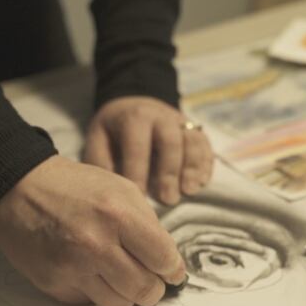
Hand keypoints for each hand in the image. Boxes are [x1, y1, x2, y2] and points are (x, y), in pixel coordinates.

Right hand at [0, 156, 185, 305]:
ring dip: (126, 295)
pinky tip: (90, 272)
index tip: (172, 272)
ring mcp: (72, 268)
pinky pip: (89, 303)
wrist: (20, 189)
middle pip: (146, 290)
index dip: (173, 270)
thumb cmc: (73, 187)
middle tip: (151, 280)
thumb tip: (168, 261)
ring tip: (121, 277)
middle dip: (154, 288)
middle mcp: (95, 245)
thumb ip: (149, 225)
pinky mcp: (53, 284)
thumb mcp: (122, 189)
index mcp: (118, 215)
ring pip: (120, 305)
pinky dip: (96, 292)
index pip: (164, 260)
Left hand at [83, 96, 213, 204]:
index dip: (138, 171)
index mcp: (135, 117)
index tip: (138, 197)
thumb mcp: (99, 139)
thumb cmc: (113, 131)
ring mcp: (180, 121)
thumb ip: (102, 161)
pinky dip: (206, 163)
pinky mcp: (194, 129)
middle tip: (168, 200)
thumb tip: (111, 189)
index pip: (138, 145)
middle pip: (171, 142)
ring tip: (189, 192)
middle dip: (170, 172)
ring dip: (193, 168)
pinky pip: (205, 144)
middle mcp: (161, 116)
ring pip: (192, 141)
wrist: (133, 106)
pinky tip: (202, 183)